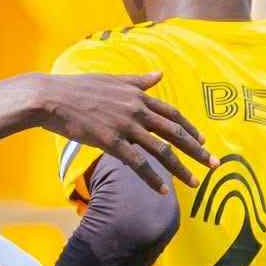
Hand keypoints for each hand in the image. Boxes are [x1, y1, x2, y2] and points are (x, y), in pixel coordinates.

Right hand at [35, 72, 210, 194]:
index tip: (202, 140)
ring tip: (195, 182)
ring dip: (181, 168)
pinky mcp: (111, 141)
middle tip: (213, 163)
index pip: (171, 113)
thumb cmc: (77, 88)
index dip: (189, 127)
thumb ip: (137, 80)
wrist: (52, 98)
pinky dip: (152, 178)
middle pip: (174, 132)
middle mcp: (136, 110)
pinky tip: (162, 190)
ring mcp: (125, 126)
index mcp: (137, 95)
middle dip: (197, 149)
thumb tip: (159, 74)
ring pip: (161, 150)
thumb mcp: (112, 80)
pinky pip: (138, 163)